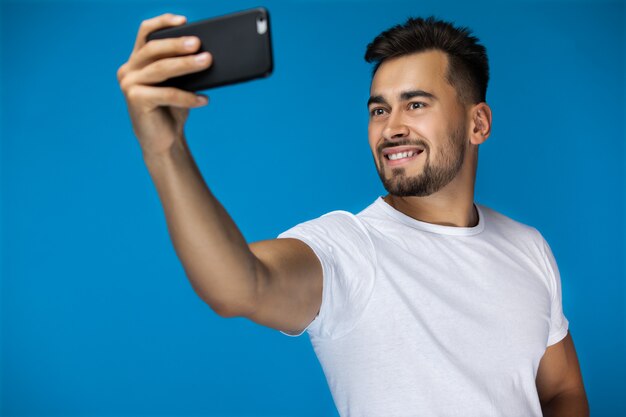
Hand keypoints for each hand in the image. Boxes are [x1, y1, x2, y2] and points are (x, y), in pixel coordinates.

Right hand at [117, 13, 211, 157]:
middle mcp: (128, 69)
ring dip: (186, 65)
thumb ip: (182, 68)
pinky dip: (188, 96)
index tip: (183, 20)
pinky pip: (166, 94)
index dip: (162, 23)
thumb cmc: (172, 109)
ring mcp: (129, 84)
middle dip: (178, 44)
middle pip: (154, 49)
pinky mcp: (135, 100)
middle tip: (199, 44)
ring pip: (161, 69)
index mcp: (137, 61)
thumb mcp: (178, 84)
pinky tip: (204, 99)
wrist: (164, 140)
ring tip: (207, 61)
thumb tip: (205, 54)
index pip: (146, 34)